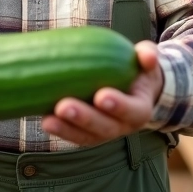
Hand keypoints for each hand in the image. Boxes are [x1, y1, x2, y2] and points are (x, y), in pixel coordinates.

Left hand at [42, 41, 163, 146]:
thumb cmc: (138, 70)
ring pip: (86, 137)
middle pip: (105, 128)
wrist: (133, 87)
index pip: (133, 111)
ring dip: (66, 129)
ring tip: (48, 120)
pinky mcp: (87, 133)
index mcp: (141, 109)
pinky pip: (73, 135)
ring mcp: (104, 132)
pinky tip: (44, 120)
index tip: (101, 95)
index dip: (119, 106)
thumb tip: (148, 57)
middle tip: (64, 106)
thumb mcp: (147, 59)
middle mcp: (123, 126)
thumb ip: (148, 55)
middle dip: (84, 119)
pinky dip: (60, 130)